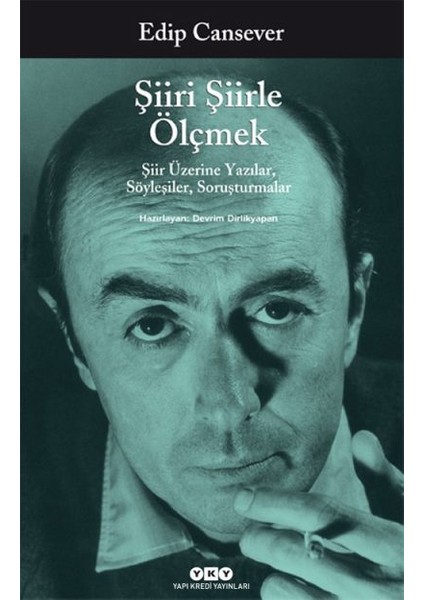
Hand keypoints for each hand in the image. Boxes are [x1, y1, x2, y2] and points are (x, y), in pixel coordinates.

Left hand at [234, 431, 402, 598]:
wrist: (422, 590)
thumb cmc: (418, 554)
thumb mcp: (414, 515)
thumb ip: (386, 480)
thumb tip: (362, 438)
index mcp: (394, 544)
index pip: (321, 515)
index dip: (276, 503)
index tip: (244, 497)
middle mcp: (377, 585)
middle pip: (295, 551)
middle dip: (260, 538)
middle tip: (248, 531)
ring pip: (287, 589)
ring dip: (270, 569)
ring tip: (270, 559)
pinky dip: (283, 595)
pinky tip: (288, 584)